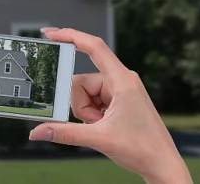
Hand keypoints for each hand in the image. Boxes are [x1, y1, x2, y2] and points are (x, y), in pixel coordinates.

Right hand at [29, 28, 191, 183]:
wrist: (162, 165)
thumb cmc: (143, 148)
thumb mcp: (98, 138)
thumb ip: (64, 132)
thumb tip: (38, 131)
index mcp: (122, 81)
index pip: (94, 48)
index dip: (70, 36)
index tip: (50, 34)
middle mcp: (120, 80)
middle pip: (81, 81)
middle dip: (80, 104)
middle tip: (94, 122)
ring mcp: (119, 90)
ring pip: (84, 93)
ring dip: (86, 112)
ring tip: (101, 127)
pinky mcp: (117, 99)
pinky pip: (91, 100)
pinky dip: (91, 114)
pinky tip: (102, 126)